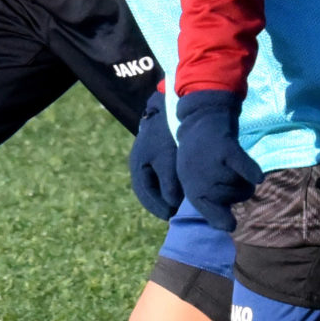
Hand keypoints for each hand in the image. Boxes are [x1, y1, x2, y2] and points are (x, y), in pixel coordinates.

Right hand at [129, 89, 184, 218]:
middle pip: (147, 192)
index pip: (145, 194)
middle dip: (160, 204)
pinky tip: (180, 190)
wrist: (172, 105)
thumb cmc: (170, 132)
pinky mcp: (157, 154)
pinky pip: (159, 176)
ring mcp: (147, 158)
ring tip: (177, 206)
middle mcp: (139, 164)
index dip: (158, 207)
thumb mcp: (168, 158)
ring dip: (163, 196)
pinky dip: (167, 186)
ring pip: (153, 185)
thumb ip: (168, 181)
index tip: (172, 215)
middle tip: (174, 214)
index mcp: (138, 166)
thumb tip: (172, 203)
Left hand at [174, 89, 261, 232]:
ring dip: (244, 179)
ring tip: (229, 163)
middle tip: (224, 173)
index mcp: (194, 193)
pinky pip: (245, 168)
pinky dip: (251, 172)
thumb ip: (210, 208)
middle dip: (236, 190)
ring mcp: (213, 167)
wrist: (199, 121)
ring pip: (245, 187)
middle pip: (236, 199)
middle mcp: (202, 183)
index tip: (228, 218)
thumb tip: (230, 228)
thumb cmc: (198, 158)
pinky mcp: (226, 151)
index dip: (225, 218)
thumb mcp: (196, 185)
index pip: (219, 219)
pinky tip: (258, 177)